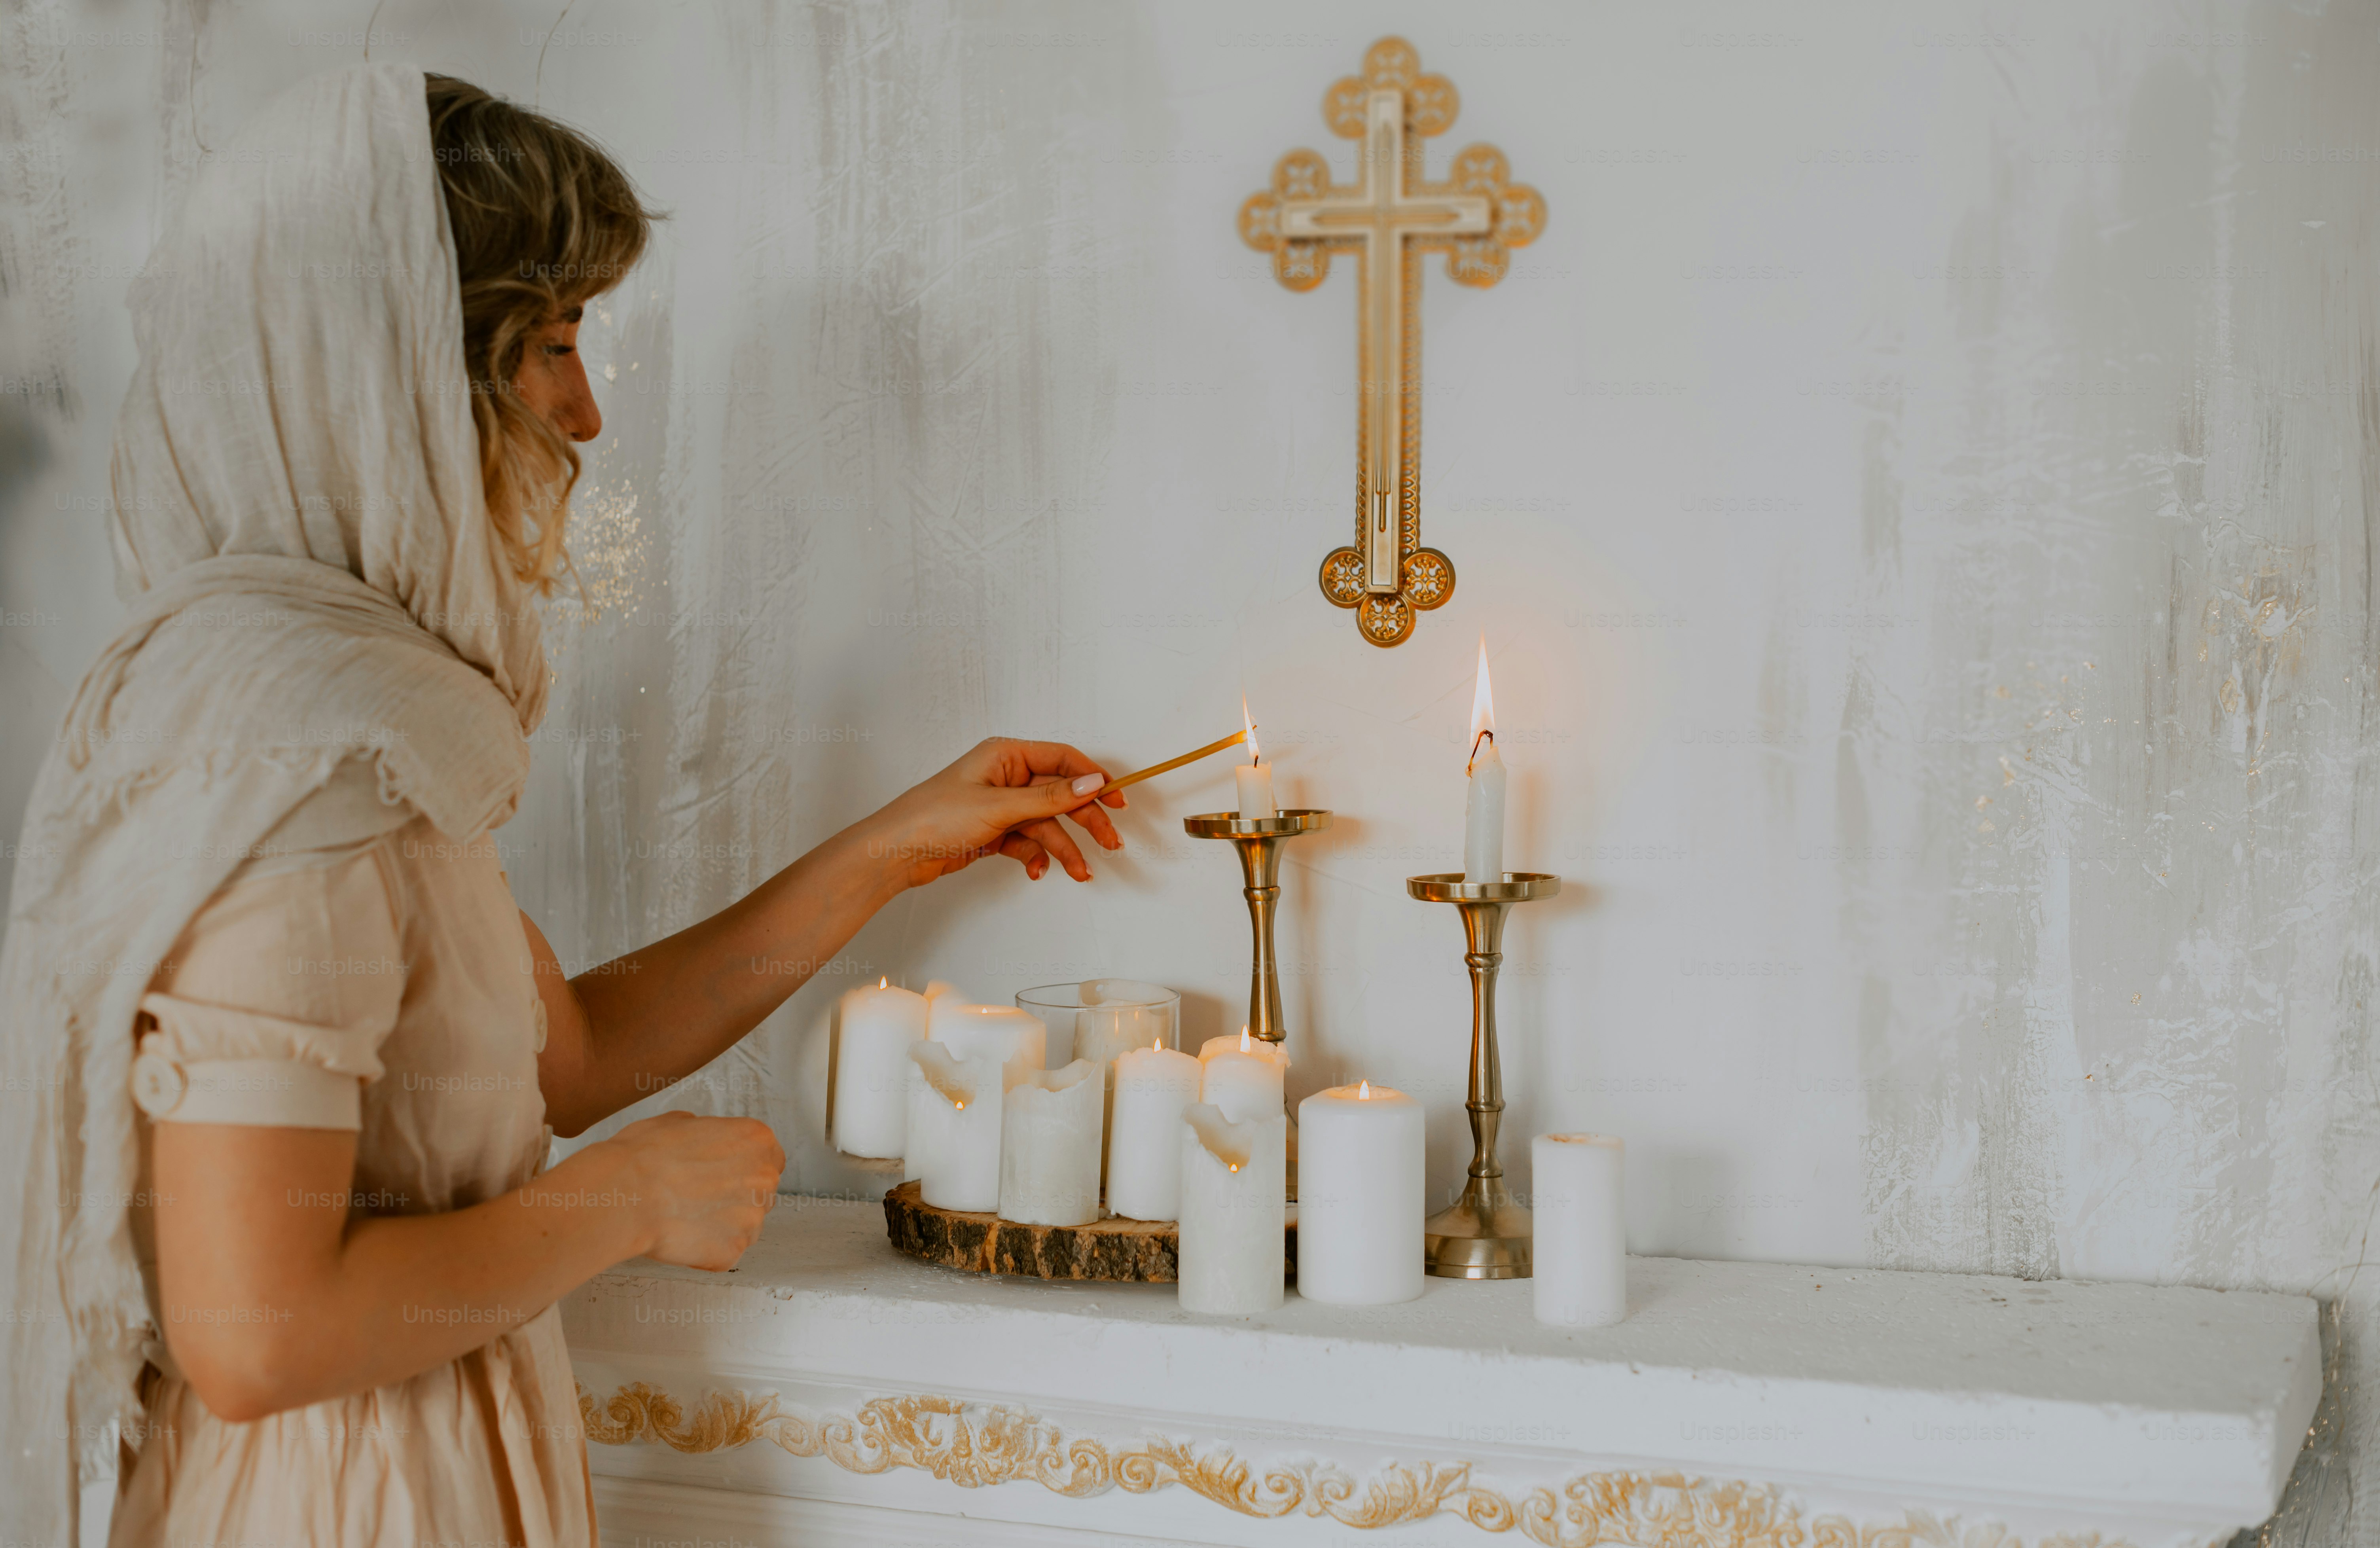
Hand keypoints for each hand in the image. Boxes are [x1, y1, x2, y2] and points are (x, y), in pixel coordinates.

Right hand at [609, 1111, 785, 1270]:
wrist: (626, 1195)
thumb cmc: (645, 1155)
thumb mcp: (677, 1122)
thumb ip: (705, 1131)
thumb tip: (702, 1137)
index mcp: (757, 1140)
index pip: (770, 1157)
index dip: (744, 1166)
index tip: (725, 1173)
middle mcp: (764, 1178)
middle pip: (759, 1192)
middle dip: (733, 1196)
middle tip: (698, 1196)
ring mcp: (752, 1218)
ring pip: (745, 1225)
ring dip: (721, 1224)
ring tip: (685, 1217)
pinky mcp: (733, 1251)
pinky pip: (724, 1252)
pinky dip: (705, 1249)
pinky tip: (679, 1236)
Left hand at [865, 737, 1125, 886]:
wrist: (895, 853)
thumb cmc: (935, 817)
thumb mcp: (1000, 806)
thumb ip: (1051, 797)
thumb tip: (1092, 782)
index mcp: (1006, 755)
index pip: (1062, 759)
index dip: (1093, 778)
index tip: (1118, 800)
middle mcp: (1005, 777)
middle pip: (1060, 795)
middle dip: (1086, 820)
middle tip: (1111, 843)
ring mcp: (1000, 806)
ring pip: (1046, 824)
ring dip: (1063, 848)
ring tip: (1079, 872)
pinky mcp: (993, 832)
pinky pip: (1028, 842)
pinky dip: (1037, 857)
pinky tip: (1037, 871)